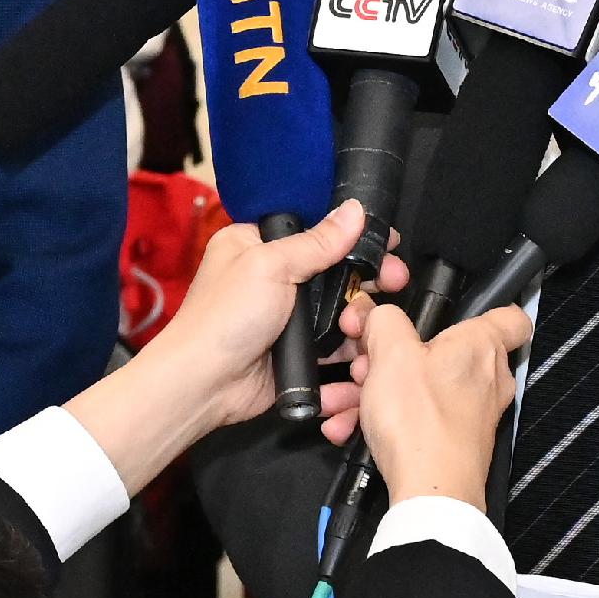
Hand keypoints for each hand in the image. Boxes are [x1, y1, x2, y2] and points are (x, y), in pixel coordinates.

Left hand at [68, 203, 371, 484]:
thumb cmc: (219, 321)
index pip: (315, 230)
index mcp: (256, 245)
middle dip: (367, 277)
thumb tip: (352, 212)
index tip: (385, 241)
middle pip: (335, 270)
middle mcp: (272, 278)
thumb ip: (317, 242)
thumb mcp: (270, 266)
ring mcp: (286, 316)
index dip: (352, 236)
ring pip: (340, 309)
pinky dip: (351, 346)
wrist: (205, 385)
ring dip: (361, 315)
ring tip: (371, 320)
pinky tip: (365, 345)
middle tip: (394, 278)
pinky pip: (335, 344)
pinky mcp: (296, 350)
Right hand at [352, 298, 530, 509]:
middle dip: (391, 355)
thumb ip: (384, 322)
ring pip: (421, 386)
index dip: (483, 307)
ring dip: (375, 390)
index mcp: (481, 345)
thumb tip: (380, 315)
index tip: (447, 311)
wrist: (429, 492)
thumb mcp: (391, 354)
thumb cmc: (421, 422)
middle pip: (440, 350)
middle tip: (362, 361)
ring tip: (341, 400)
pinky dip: (383, 420)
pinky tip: (348, 427)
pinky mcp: (455, 439)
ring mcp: (472, 411)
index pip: (510, 315)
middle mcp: (485, 377)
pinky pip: (417, 417)